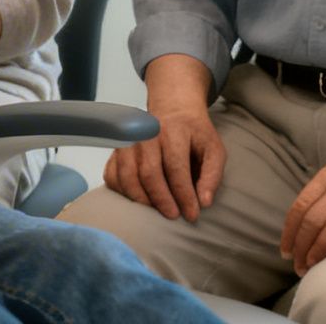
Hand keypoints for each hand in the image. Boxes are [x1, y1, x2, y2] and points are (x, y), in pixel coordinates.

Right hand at [104, 103, 224, 221]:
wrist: (173, 110)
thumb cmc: (194, 135)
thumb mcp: (214, 150)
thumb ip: (212, 175)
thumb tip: (204, 202)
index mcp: (175, 131)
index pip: (176, 167)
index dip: (184, 194)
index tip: (192, 214)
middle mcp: (147, 134)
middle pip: (149, 173)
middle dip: (162, 199)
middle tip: (174, 215)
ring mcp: (129, 140)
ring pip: (127, 175)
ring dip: (142, 199)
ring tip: (157, 210)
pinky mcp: (116, 149)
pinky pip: (111, 175)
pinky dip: (122, 192)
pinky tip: (139, 200)